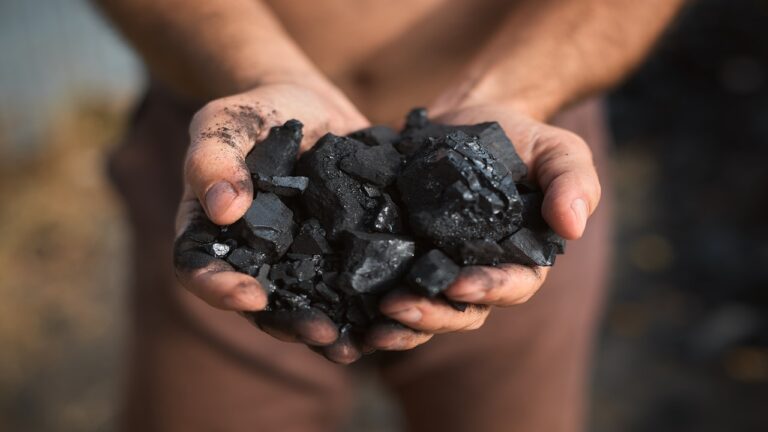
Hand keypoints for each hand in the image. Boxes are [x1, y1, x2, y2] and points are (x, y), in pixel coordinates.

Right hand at [173, 82, 369, 362]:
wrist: (307, 105)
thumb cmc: (256, 111)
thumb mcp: (226, 122)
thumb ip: (214, 158)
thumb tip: (224, 208)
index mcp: (211, 231)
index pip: (199, 269)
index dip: (219, 288)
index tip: (250, 294)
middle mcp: (253, 256)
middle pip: (259, 304)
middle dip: (287, 323)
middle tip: (318, 331)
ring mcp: (295, 258)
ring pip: (304, 305)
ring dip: (327, 329)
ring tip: (353, 344)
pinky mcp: (336, 252)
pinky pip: (344, 286)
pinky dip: (362, 306)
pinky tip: (385, 318)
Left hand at [366, 103, 600, 350]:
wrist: (470, 114)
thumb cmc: (522, 138)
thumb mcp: (559, 152)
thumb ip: (574, 183)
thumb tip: (573, 226)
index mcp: (519, 258)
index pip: (510, 286)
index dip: (487, 290)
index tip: (458, 284)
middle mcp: (477, 270)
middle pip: (461, 310)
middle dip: (432, 315)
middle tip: (397, 307)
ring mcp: (437, 263)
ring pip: (424, 308)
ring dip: (400, 321)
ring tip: (373, 320)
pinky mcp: (404, 249)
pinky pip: (389, 282)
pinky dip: (370, 297)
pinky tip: (350, 304)